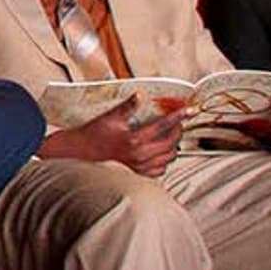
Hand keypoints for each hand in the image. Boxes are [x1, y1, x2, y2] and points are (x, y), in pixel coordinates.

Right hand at [43, 106, 178, 176]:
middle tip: (178, 122)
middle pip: (171, 143)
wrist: (81, 153)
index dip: (178, 116)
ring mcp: (139, 167)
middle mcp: (139, 155)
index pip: (163, 125)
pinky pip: (160, 170)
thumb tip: (140, 95)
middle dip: (178, 131)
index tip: (189, 110)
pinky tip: (160, 153)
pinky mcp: (137, 174)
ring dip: (173, 146)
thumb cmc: (93, 135)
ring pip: (168, 158)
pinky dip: (164, 161)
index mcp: (134, 139)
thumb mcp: (110, 117)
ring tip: (171, 137)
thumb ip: (128, 107)